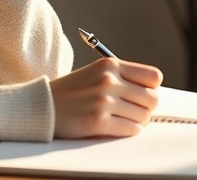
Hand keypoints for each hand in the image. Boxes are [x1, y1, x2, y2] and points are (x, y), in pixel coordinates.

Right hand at [49, 58, 163, 138]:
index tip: (141, 94)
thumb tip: (153, 93)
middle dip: (145, 108)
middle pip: (152, 99)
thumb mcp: (96, 73)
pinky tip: (114, 126)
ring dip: (136, 121)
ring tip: (120, 119)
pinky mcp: (98, 121)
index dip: (151, 88)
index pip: (154, 76)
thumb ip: (122, 78)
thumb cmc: (72, 92)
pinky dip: (127, 131)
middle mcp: (109, 80)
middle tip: (132, 111)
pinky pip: (131, 130)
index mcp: (110, 65)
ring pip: (143, 116)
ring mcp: (104, 101)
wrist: (42, 106)